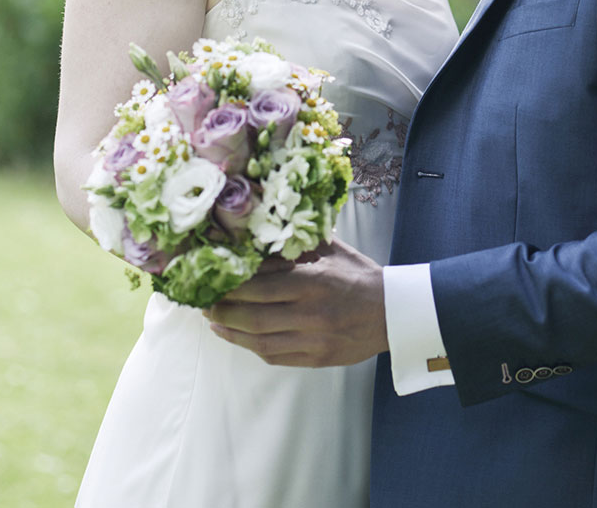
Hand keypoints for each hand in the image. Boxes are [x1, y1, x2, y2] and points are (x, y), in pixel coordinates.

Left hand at [204, 238, 387, 366]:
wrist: (393, 312)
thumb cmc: (359, 275)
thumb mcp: (330, 250)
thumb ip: (295, 245)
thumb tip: (257, 237)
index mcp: (313, 282)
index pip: (259, 287)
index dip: (231, 287)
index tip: (213, 280)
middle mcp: (310, 314)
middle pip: (252, 317)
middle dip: (222, 310)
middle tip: (203, 301)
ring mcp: (313, 340)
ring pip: (258, 341)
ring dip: (230, 332)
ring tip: (212, 321)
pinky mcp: (316, 359)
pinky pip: (274, 356)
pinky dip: (251, 347)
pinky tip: (237, 337)